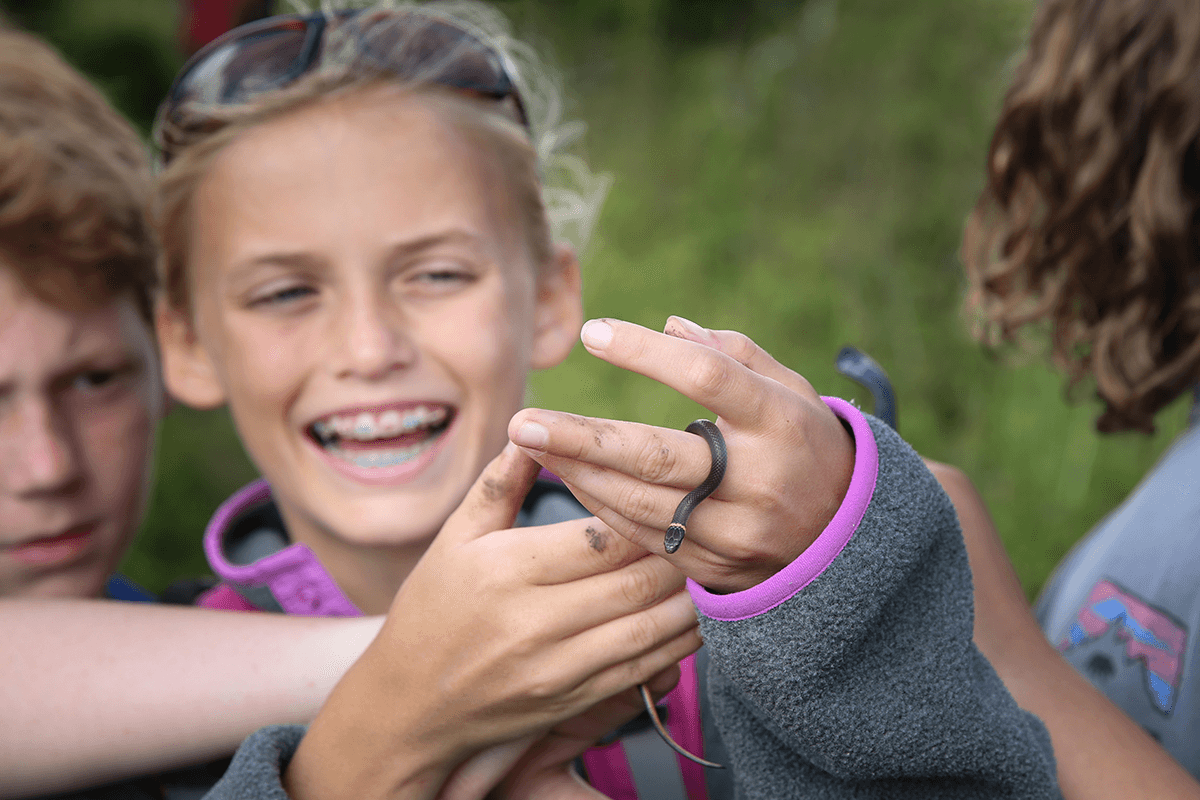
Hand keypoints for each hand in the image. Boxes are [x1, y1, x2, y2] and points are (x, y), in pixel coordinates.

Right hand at [284, 444, 700, 799]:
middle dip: (678, 552)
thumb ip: (499, 483)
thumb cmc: (432, 608)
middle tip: (704, 526)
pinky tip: (692, 614)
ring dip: (689, 597)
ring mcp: (558, 668)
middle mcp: (536, 621)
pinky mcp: (574, 701)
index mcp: (508, 569)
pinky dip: (678, 642)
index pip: (600, 537)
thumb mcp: (455, 537)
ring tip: (708, 566)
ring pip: (651, 627)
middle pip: (636, 580)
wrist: (409, 705)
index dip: (645, 515)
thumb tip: (534, 426)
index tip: (668, 495)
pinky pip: (644, 670)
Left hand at [508, 317, 855, 593]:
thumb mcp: (789, 390)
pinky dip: (601, 506)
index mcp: (780, 422)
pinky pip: (645, 537)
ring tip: (532, 443)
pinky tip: (569, 477)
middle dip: (583, 438)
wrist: (846, 541)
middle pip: (657, 455)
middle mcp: (759, 479)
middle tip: (524, 421)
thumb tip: (668, 323)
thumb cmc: (806, 444)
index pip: (706, 377)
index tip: (593, 333)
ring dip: (579, 473)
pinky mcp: (717, 566)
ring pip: (641, 503)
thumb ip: (733, 354)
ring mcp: (737, 530)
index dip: (647, 353)